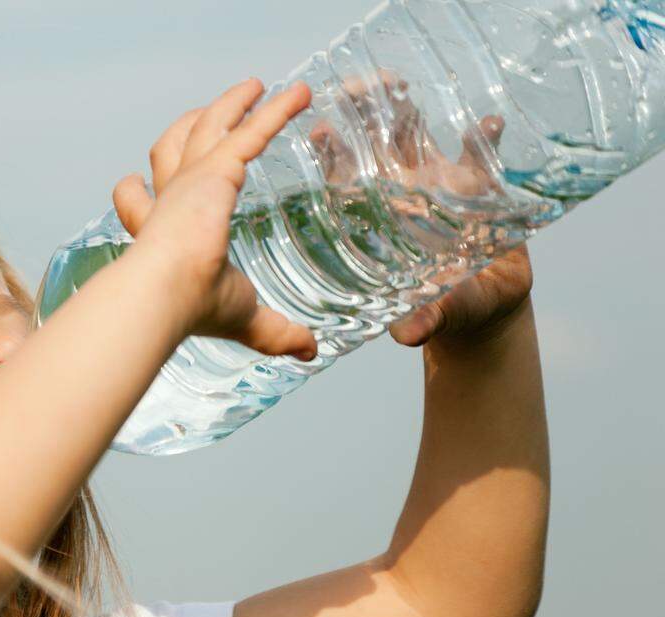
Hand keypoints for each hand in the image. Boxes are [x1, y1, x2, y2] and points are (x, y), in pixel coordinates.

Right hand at [112, 78, 317, 360]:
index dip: (135, 196)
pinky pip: (249, 130)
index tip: (137, 184)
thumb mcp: (240, 316)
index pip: (140, 207)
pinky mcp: (214, 169)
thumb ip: (274, 330)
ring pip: (204, 126)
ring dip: (229, 104)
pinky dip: (276, 111)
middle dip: (188, 128)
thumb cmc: (190, 307)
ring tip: (254, 88)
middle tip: (207, 113)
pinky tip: (300, 95)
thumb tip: (308, 351)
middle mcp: (169, 201)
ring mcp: (188, 180)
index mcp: (161, 235)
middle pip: (170, 150)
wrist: (166, 293)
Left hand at [305, 69, 530, 347]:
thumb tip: (408, 333)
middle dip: (364, 112)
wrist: (483, 307)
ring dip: (410, 110)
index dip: (331, 154)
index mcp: (377, 218)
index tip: (321, 131)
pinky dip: (486, 136)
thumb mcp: (433, 317)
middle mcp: (400, 193)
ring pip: (417, 135)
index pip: (344, 179)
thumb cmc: (444, 310)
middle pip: (374, 143)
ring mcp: (438, 183)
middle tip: (357, 89)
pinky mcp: (480, 186)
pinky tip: (489, 123)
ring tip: (403, 88)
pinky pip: (484, 154)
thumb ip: (422, 320)